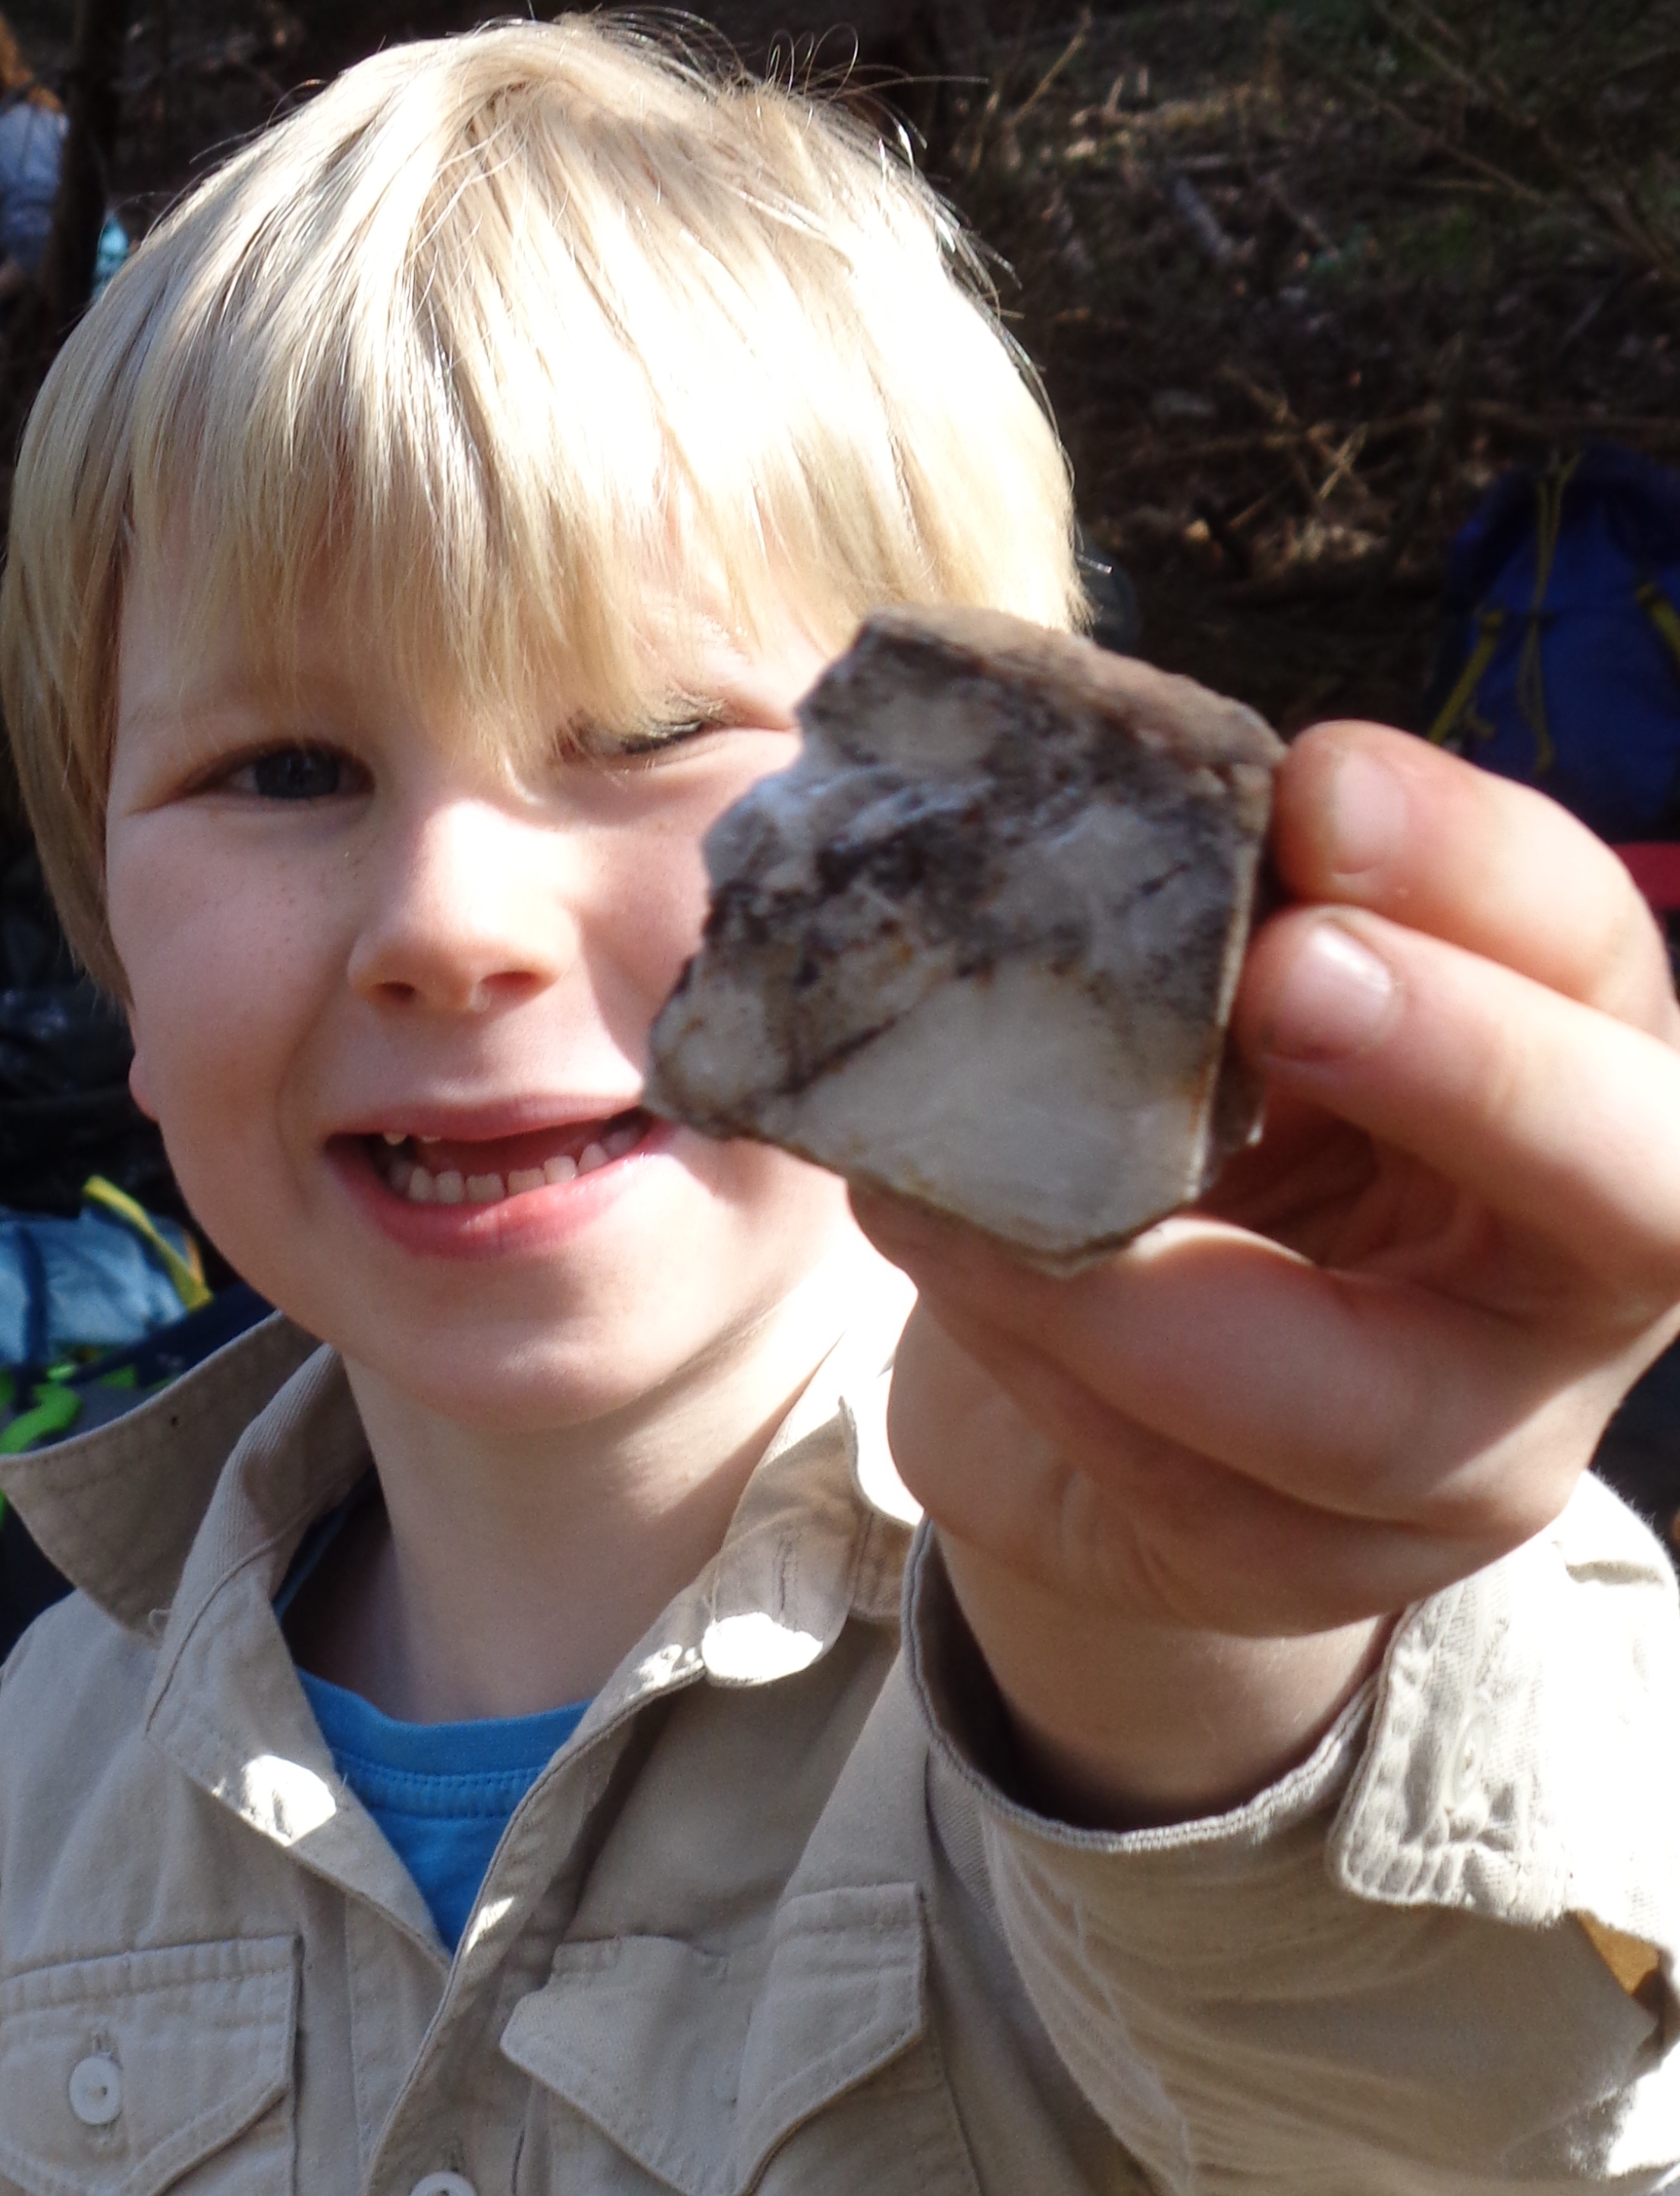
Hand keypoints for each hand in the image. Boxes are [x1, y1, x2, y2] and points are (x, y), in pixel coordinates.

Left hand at [858, 721, 1679, 1813]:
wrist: (1121, 1384)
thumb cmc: (1197, 1141)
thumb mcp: (1225, 1015)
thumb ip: (1220, 927)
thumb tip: (1083, 789)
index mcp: (1577, 1084)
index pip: (1598, 966)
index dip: (1481, 871)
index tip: (1317, 784)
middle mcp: (1563, 1282)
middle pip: (1646, 1203)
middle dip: (1476, 1069)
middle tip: (1294, 970)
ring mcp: (1452, 1459)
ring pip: (1360, 1409)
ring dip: (1141, 1272)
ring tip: (962, 1162)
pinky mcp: (1291, 1561)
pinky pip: (1171, 1477)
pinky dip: (1029, 1340)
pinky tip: (917, 1227)